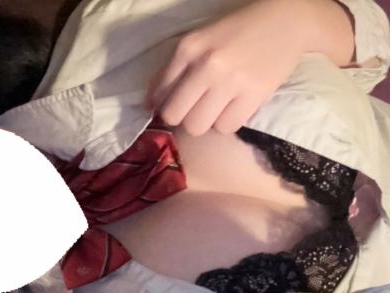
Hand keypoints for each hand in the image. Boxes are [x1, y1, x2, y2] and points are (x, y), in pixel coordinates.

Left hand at [145, 0, 352, 135]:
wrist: (287, 20)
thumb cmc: (237, 31)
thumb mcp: (199, 41)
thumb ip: (173, 70)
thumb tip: (150, 104)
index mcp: (187, 48)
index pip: (159, 94)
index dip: (163, 106)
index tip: (174, 107)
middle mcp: (206, 65)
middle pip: (175, 116)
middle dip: (181, 118)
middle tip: (195, 111)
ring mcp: (231, 81)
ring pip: (199, 126)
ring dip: (205, 122)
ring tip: (216, 108)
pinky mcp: (255, 94)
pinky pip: (227, 127)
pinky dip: (227, 123)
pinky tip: (233, 108)